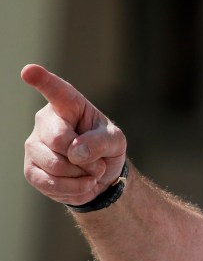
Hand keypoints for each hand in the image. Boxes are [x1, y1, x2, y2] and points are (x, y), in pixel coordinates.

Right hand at [22, 64, 126, 206]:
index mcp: (69, 106)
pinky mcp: (32, 169)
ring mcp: (34, 145)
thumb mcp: (115, 141)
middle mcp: (46, 121)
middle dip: (84, 157)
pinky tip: (82, 185)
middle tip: (98, 163)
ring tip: (91, 173)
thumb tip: (75, 152)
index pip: (56, 91)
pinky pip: (49, 183)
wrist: (100, 176)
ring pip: (54, 164)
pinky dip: (73, 189)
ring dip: (81, 175)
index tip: (29, 71)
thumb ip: (100, 141)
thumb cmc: (106, 148)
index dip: (42, 80)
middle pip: (58, 139)